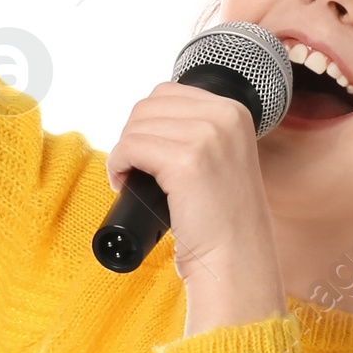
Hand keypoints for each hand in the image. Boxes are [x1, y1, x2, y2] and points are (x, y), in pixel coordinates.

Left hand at [105, 86, 287, 334]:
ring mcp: (207, 136)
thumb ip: (197, 131)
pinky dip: (117, 165)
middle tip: (137, 170)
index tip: (150, 154)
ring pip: (135, 126)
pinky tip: (124, 184)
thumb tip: (145, 119)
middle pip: (148, 106)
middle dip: (133, 136)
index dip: (148, 124)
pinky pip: (129, 148)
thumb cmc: (222, 220)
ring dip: (124, 153)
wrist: (235, 260)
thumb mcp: (221, 159)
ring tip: (132, 179)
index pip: (168, 93)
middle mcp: (225, 117)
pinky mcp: (186, 161)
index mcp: (235, 111)